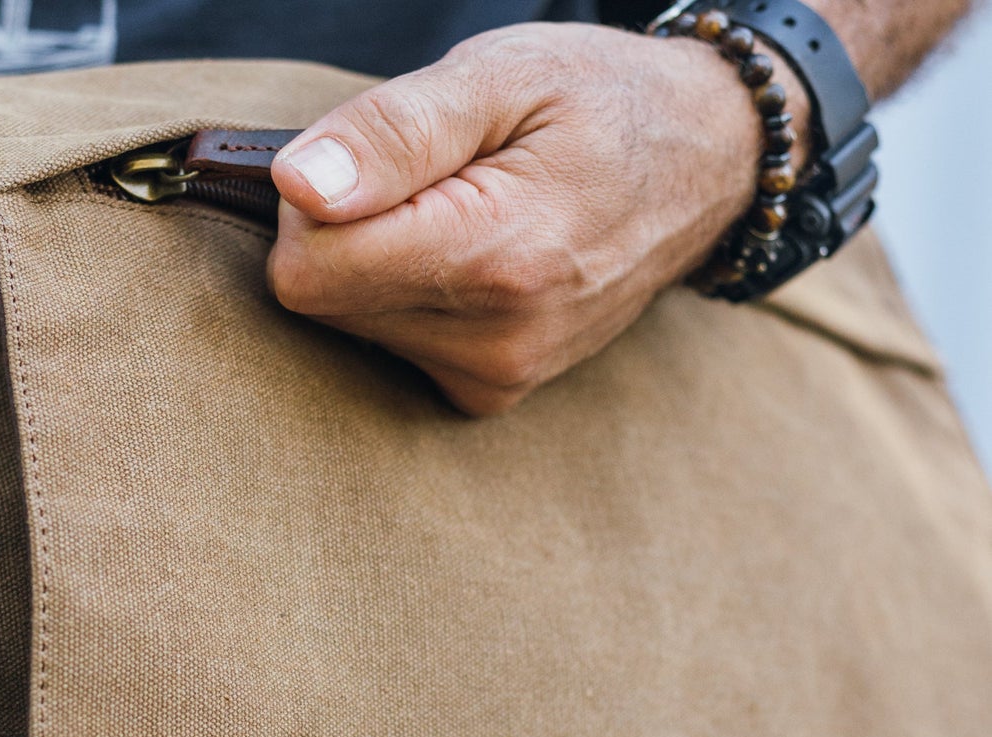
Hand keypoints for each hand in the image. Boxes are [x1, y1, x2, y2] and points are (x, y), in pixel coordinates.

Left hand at [268, 22, 809, 414]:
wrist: (703, 166)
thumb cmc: (598, 102)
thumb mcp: (497, 75)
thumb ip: (392, 133)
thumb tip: (297, 186)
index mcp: (494, 257)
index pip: (308, 272)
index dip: (313, 206)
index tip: (373, 162)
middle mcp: (496, 341)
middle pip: (324, 303)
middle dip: (348, 233)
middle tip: (430, 180)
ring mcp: (498, 377)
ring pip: (353, 329)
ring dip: (382, 267)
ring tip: (463, 213)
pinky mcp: (492, 395)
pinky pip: (395, 350)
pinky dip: (411, 302)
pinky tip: (472, 263)